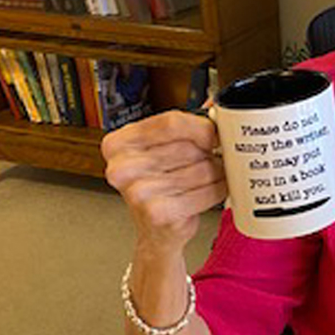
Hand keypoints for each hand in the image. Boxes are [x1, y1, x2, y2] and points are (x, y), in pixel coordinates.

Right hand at [102, 109, 226, 256]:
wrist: (156, 231)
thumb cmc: (160, 185)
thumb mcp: (164, 148)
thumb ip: (186, 124)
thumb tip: (215, 103)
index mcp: (118, 144)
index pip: (171, 122)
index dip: (201, 126)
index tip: (215, 132)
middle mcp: (121, 168)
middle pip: (189, 147)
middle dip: (208, 154)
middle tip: (207, 160)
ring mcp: (137, 193)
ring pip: (202, 168)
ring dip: (215, 173)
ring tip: (207, 178)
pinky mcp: (158, 213)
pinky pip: (206, 192)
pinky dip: (216, 191)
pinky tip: (209, 192)